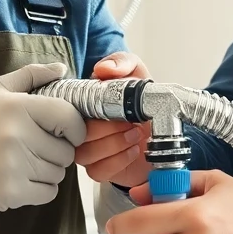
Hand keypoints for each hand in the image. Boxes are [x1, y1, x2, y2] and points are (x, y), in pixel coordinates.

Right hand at [0, 62, 86, 211]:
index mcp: (17, 107)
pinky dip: (39, 189)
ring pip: (58, 173)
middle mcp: (16, 135)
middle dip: (56, 151)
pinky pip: (48, 193)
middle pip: (66, 151)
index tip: (66, 132)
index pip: (69, 118)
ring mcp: (12, 165)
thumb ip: (32, 75)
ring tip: (22, 162)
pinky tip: (19, 178)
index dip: (75, 128)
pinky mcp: (9, 192)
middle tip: (33, 148)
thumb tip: (62, 69)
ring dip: (47, 171)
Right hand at [76, 52, 153, 186]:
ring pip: (83, 154)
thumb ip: (123, 62)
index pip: (67, 108)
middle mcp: (82, 128)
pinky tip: (133, 151)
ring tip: (135, 134)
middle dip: (106, 128)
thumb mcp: (138, 74)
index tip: (112, 105)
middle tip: (130, 122)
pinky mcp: (100, 170)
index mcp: (85, 105)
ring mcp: (89, 150)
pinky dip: (117, 161)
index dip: (88, 108)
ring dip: (113, 144)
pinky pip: (96, 171)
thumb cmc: (144, 104)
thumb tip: (102, 69)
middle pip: (75, 133)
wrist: (165, 133)